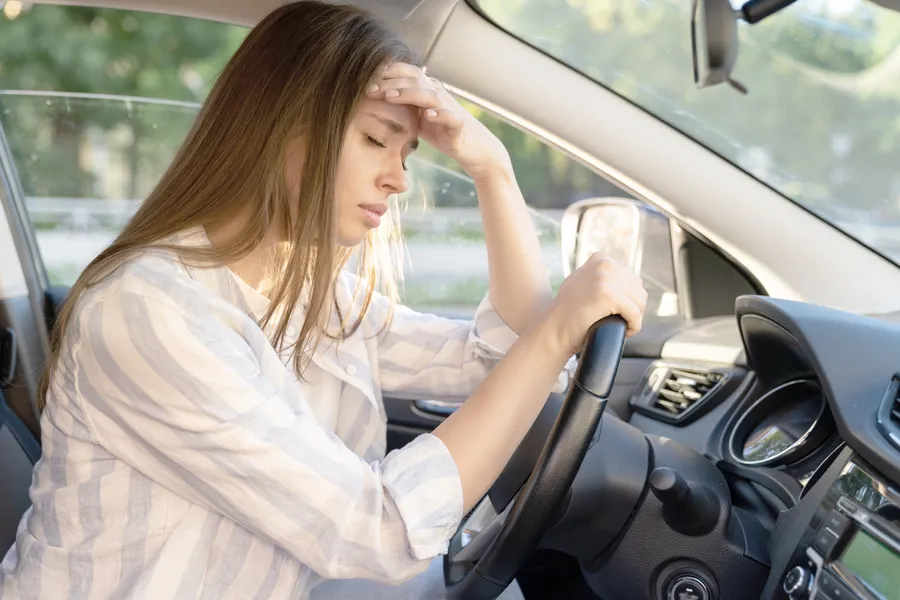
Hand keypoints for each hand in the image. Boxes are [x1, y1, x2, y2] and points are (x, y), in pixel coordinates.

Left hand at [367, 62, 509, 180]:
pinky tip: (428, 115)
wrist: (474, 149)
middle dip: (391, 83)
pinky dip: (440, 114)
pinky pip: (451, 117)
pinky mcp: (460, 126)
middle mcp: (439, 95)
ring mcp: (450, 109)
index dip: (386, 74)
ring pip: (430, 95)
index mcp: (427, 91)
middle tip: (369, 89)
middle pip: (415, 80)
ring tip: (391, 97)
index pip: (406, 74)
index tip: (364, 81)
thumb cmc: (443, 133)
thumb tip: (375, 103)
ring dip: (410, 94)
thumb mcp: (418, 119)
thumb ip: (403, 108)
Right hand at [542, 255, 647, 355]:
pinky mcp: (608, 295)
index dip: (629, 299)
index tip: (617, 312)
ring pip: (639, 302)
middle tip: (620, 322)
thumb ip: (598, 273)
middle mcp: (604, 264)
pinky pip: (635, 313)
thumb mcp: (582, 282)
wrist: (553, 330)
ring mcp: (606, 278)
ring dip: (635, 318)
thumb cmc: (568, 313)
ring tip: (622, 327)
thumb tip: (621, 268)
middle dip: (634, 309)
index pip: (632, 279)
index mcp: (600, 259)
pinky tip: (626, 331)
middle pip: (638, 289)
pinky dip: (634, 326)